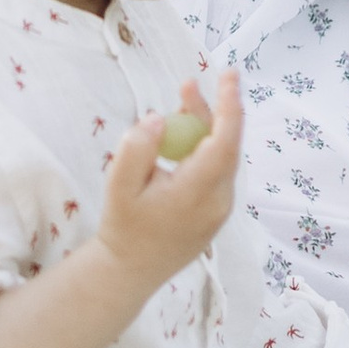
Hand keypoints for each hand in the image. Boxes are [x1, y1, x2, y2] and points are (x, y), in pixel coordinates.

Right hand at [0, 72, 243, 347]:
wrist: (130, 272)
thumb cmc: (123, 228)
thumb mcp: (119, 186)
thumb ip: (136, 149)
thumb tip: (159, 120)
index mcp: (198, 192)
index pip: (224, 141)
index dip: (229, 105)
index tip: (229, 75)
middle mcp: (219, 200)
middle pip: (224, 143)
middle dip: (211, 110)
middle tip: (187, 84)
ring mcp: (221, 208)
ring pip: (221, 156)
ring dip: (204, 128)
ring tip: (181, 103)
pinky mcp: (216, 211)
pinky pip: (216, 171)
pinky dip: (202, 149)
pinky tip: (181, 139)